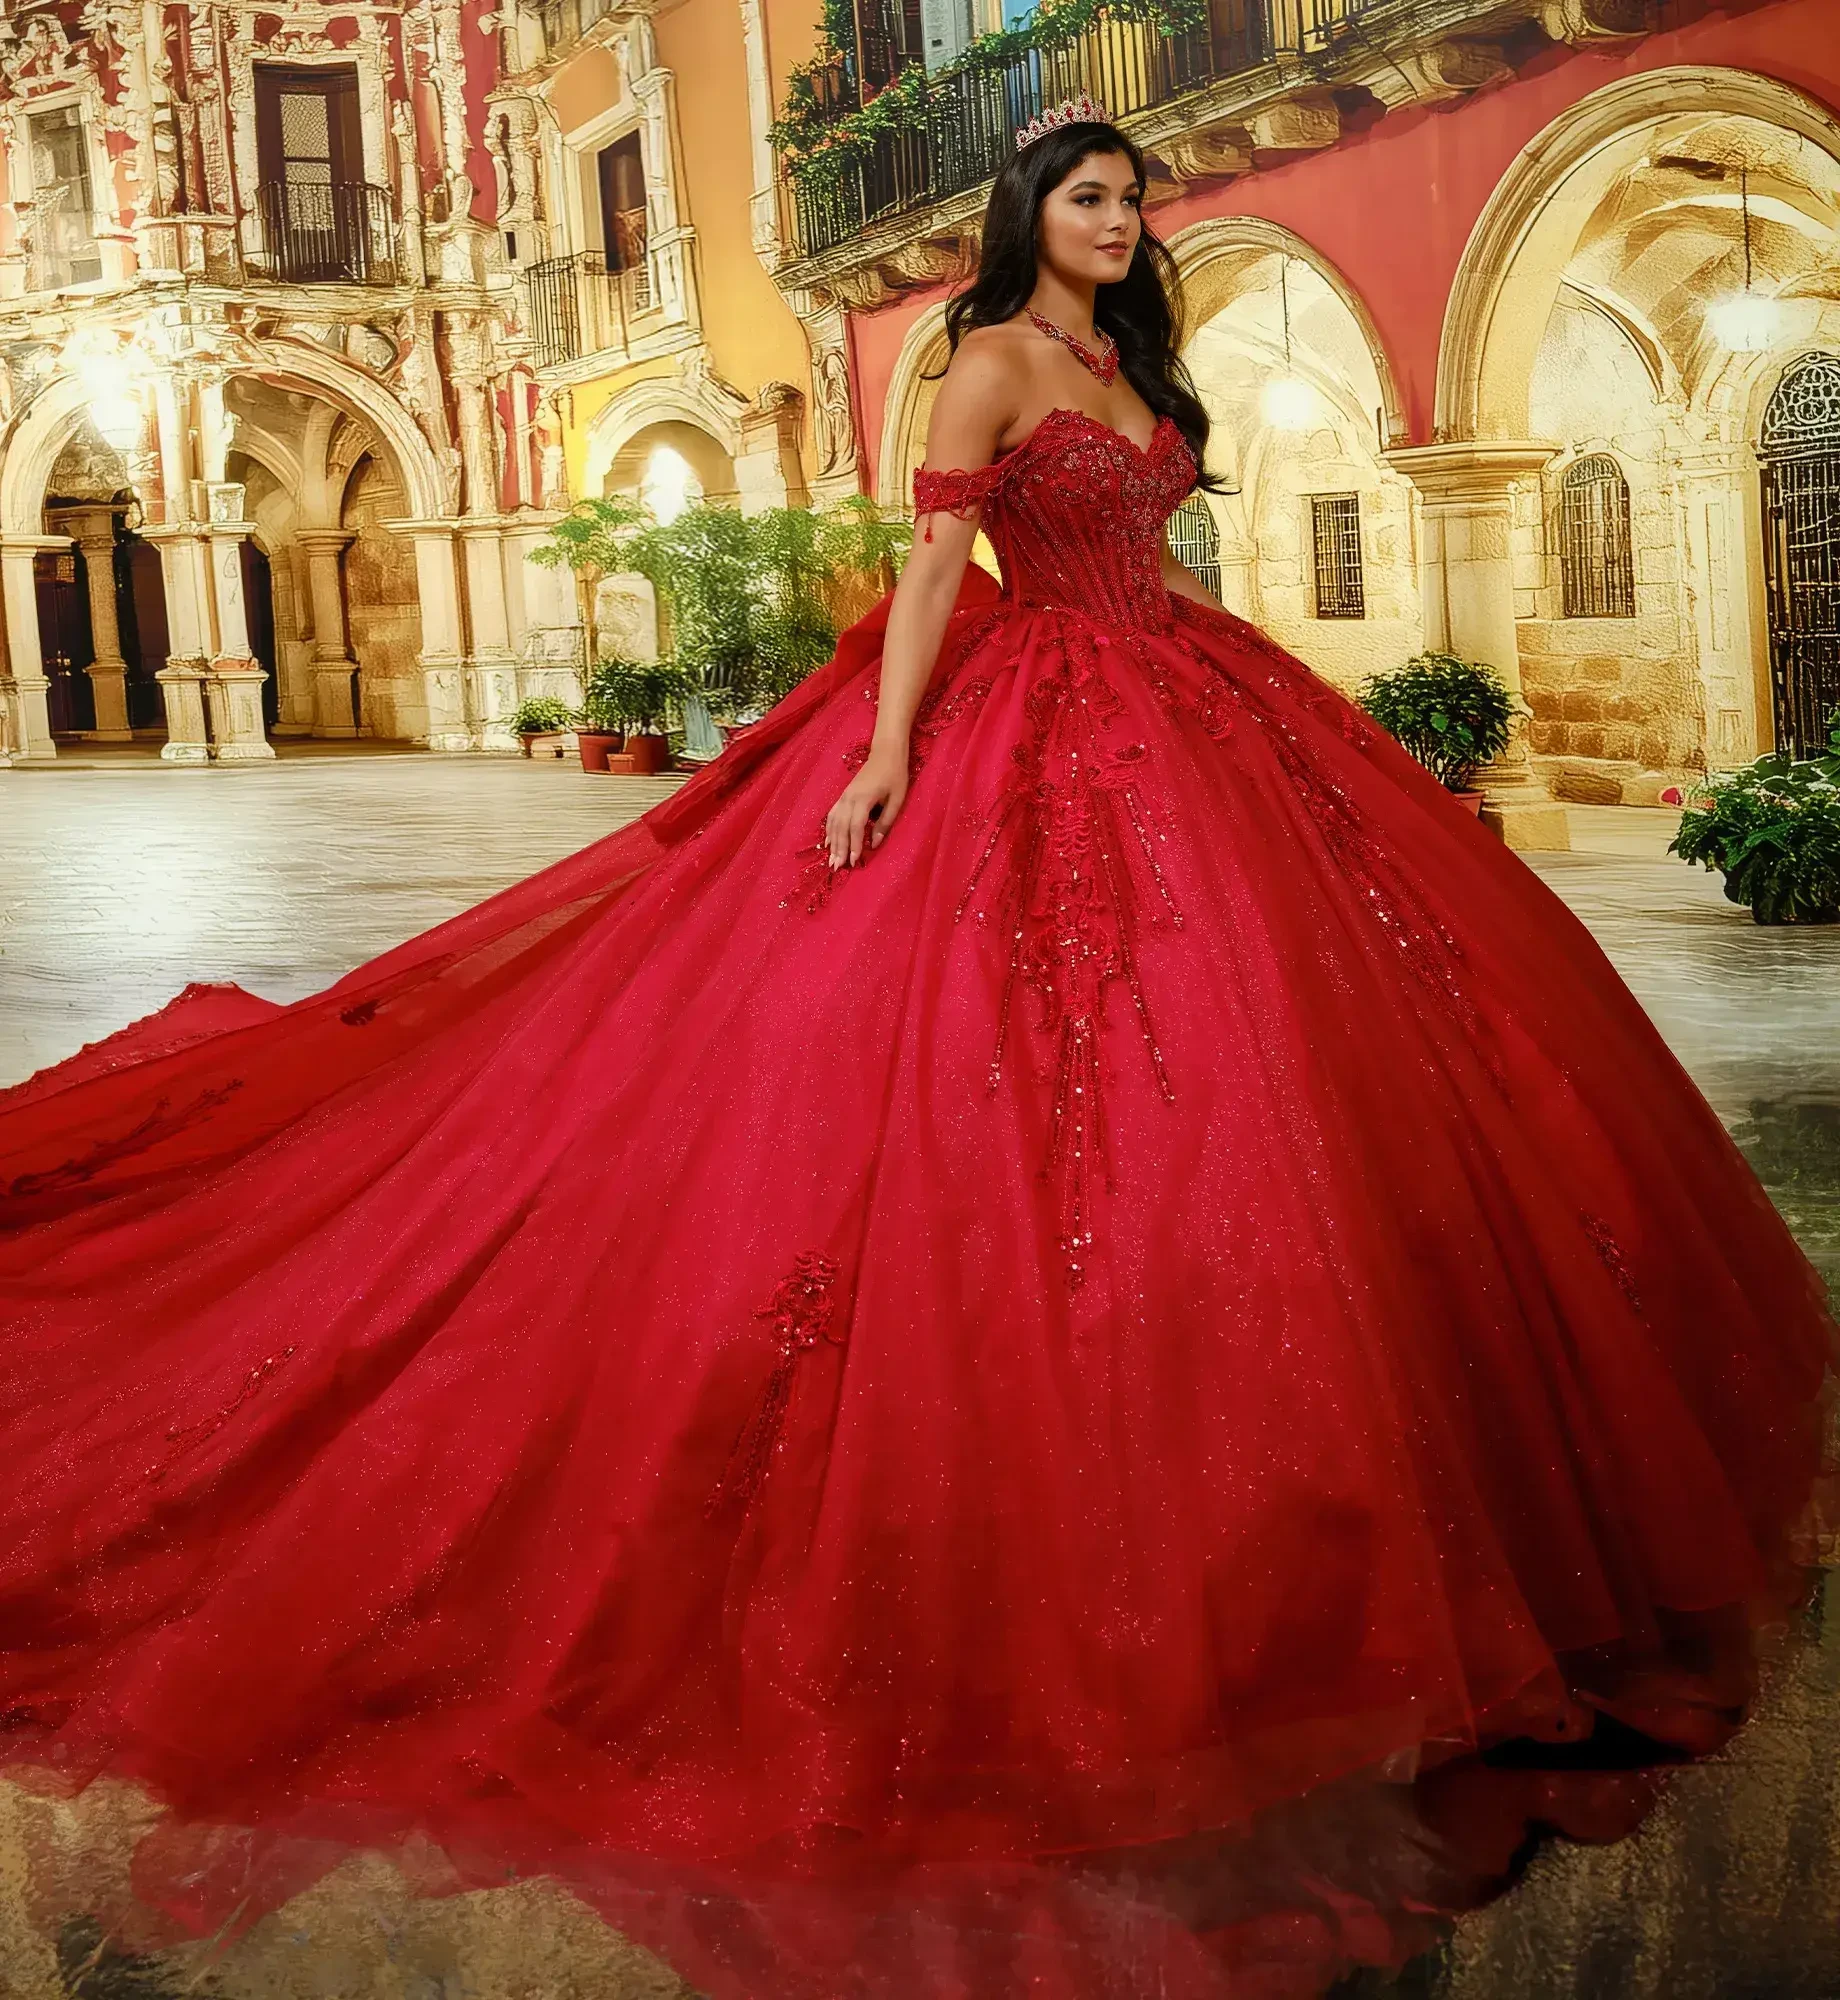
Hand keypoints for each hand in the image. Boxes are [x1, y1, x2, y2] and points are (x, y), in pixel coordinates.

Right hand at [824, 744, 908, 869]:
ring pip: (834, 823)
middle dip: (839, 849)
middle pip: (841, 827)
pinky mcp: (843, 796)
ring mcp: (844, 797)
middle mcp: (849, 798)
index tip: (854, 861)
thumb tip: (875, 843)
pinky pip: (832, 815)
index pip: (855, 827)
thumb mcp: (897, 800)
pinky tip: (828, 842)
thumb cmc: (895, 775)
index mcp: (863, 799)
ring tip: (831, 860)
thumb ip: (885, 822)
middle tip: (837, 867)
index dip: (854, 845)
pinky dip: (829, 830)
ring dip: (832, 842)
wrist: (885, 753)